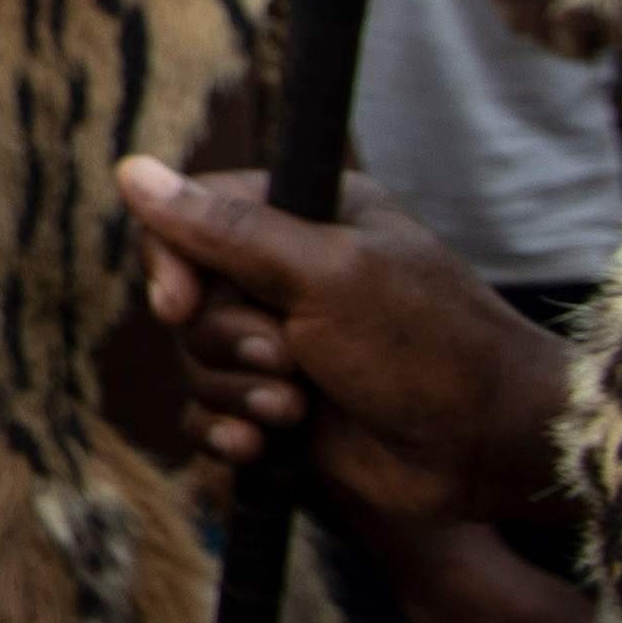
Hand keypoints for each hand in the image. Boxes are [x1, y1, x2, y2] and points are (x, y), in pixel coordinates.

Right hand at [115, 157, 568, 527]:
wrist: (491, 451)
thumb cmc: (428, 347)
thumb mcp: (325, 274)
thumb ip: (225, 228)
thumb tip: (130, 170)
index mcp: (305, 217)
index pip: (190, 217)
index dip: (172, 263)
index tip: (179, 303)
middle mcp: (288, 275)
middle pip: (187, 300)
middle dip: (228, 341)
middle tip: (291, 360)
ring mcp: (285, 345)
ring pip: (194, 361)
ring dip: (238, 391)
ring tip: (299, 408)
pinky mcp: (280, 407)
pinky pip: (208, 414)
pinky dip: (228, 433)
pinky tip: (263, 446)